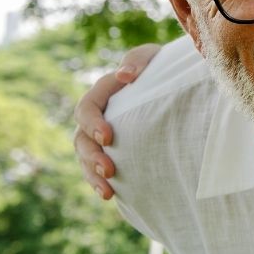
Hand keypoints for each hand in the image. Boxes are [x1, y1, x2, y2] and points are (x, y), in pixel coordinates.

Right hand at [74, 43, 161, 198]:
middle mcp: (97, 116)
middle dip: (92, 156)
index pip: (88, 108)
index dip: (93, 123)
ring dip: (93, 175)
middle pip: (82, 139)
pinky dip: (101, 183)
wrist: (171, 84)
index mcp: (102, 93)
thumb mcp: (151, 57)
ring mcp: (101, 136)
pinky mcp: (111, 151)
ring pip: (86, 158)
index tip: (109, 137)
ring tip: (107, 192)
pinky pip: (98, 170)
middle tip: (110, 170)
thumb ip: (138, 61)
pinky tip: (111, 196)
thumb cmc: (160, 67)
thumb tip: (125, 75)